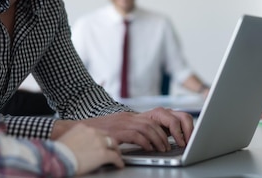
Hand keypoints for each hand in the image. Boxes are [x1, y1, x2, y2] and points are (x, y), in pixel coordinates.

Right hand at [56, 108, 193, 151]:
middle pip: (161, 114)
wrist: (78, 132)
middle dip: (175, 128)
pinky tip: (149, 149)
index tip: (183, 136)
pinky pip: (136, 134)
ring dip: (160, 139)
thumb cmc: (100, 135)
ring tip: (164, 149)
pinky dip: (145, 142)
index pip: (162, 113)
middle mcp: (131, 116)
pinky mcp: (116, 131)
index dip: (176, 122)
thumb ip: (137, 134)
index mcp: (134, 116)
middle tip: (181, 142)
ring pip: (150, 125)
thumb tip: (154, 142)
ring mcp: (124, 122)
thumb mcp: (120, 132)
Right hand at [57, 124, 123, 174]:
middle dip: (110, 142)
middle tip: (113, 148)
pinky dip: (118, 161)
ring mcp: (99, 142)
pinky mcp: (103, 154)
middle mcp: (92, 132)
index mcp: (82, 127)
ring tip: (118, 156)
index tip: (102, 141)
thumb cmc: (58, 152)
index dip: (101, 137)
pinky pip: (114, 157)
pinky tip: (119, 164)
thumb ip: (76, 138)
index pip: (97, 131)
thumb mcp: (67, 138)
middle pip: (107, 135)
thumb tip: (77, 145)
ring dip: (116, 150)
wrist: (58, 158)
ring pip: (113, 144)